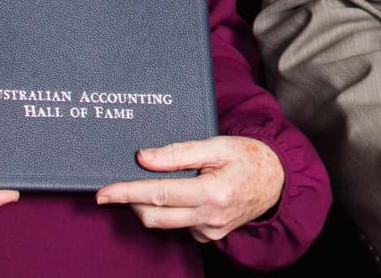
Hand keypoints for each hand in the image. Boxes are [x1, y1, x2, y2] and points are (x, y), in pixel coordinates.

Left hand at [95, 135, 284, 241]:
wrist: (278, 180)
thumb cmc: (249, 157)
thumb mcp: (218, 145)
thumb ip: (179, 153)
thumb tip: (143, 158)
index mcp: (212, 193)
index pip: (158, 194)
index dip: (126, 193)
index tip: (103, 193)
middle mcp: (209, 217)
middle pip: (154, 217)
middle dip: (132, 202)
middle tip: (120, 187)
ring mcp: (210, 231)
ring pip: (164, 224)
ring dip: (151, 206)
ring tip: (155, 185)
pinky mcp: (210, 236)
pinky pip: (180, 226)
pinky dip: (172, 211)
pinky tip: (184, 195)